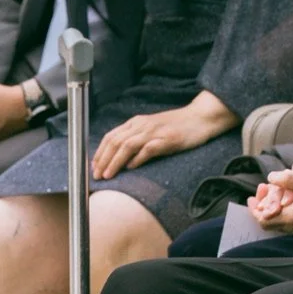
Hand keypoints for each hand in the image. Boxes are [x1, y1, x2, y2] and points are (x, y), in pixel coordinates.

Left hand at [91, 89, 236, 179]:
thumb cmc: (177, 126)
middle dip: (103, 160)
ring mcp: (154, 132)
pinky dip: (137, 159)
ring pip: (127, 145)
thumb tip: (124, 160)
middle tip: (96, 175)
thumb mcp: (152, 130)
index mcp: (136, 122)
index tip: (93, 167)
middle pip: (115, 141)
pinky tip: (132, 168)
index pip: (110, 136)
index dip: (99, 153)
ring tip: (108, 175)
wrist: (200, 118)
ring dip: (115, 162)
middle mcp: (142, 125)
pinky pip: (148, 149)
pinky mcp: (167, 139)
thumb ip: (137, 141)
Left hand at [248, 165, 292, 231]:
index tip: (254, 194)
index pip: (264, 219)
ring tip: (271, 192)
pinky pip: (287, 221)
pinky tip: (285, 198)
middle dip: (261, 207)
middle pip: (268, 223)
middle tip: (261, 191)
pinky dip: (280, 211)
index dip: (256, 207)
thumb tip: (272, 177)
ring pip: (277, 223)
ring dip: (270, 208)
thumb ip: (289, 179)